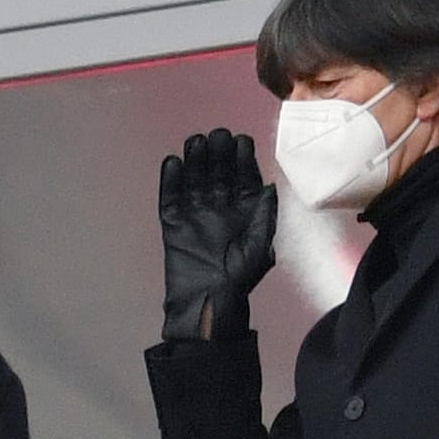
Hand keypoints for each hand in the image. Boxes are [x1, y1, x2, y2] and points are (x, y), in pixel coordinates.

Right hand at [158, 128, 276, 340]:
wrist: (208, 302)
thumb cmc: (239, 279)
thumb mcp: (260, 248)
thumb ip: (264, 216)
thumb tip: (268, 187)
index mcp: (244, 213)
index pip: (243, 179)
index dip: (242, 159)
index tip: (241, 141)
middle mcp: (219, 209)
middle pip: (217, 174)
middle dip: (218, 154)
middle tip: (217, 136)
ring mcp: (195, 215)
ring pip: (194, 181)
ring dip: (195, 161)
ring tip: (196, 142)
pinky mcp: (173, 224)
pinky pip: (170, 198)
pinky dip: (170, 181)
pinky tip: (173, 163)